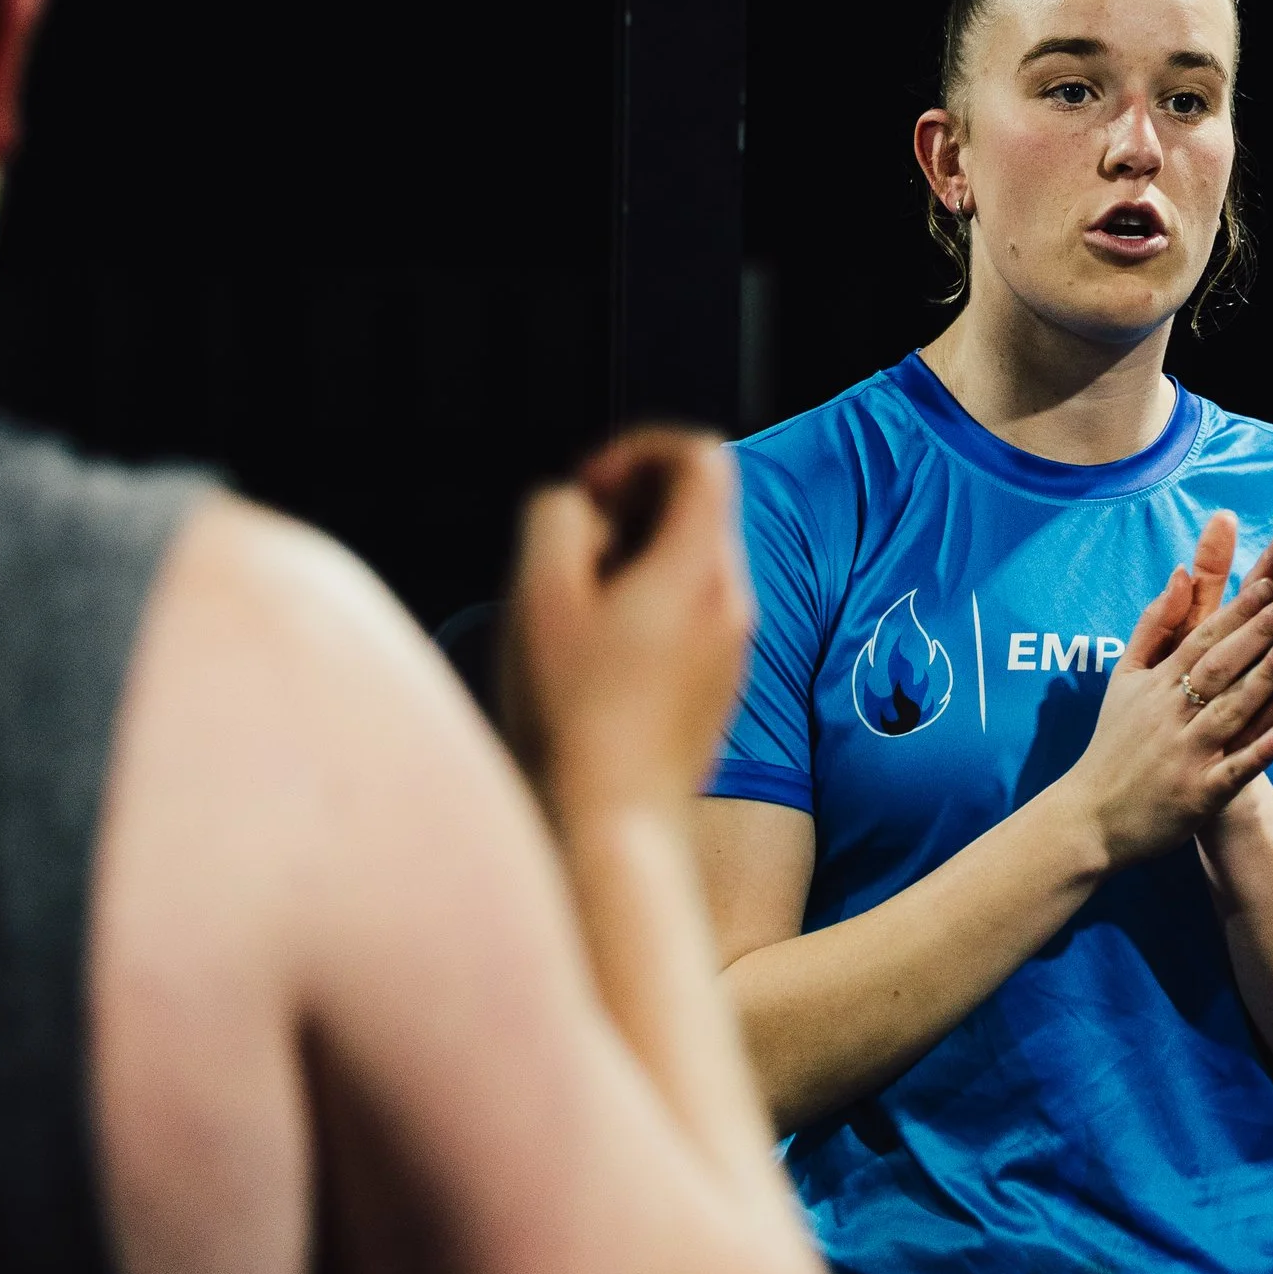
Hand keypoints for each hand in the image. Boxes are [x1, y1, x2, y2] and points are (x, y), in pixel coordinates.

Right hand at [502, 428, 753, 825]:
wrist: (612, 823)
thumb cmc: (572, 711)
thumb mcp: (540, 592)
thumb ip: (557, 518)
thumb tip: (580, 508)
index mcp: (699, 566)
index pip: (699, 455)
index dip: (636, 451)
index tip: (588, 493)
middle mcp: (732, 599)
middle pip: (695, 506)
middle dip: (628, 508)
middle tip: (569, 556)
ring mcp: (732, 646)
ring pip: (688, 560)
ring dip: (631, 559)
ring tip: (576, 613)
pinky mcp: (718, 684)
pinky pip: (689, 612)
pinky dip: (644, 605)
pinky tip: (596, 658)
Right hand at [1069, 511, 1272, 871]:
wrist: (1089, 818)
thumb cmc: (1112, 743)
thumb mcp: (1123, 678)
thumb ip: (1153, 626)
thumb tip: (1180, 573)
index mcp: (1156, 685)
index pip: (1201, 640)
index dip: (1237, 612)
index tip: (1271, 584)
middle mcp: (1170, 715)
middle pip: (1219, 667)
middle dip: (1258, 634)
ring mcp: (1185, 755)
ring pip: (1229, 711)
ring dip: (1265, 680)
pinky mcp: (1199, 795)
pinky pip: (1235, 769)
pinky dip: (1262, 750)